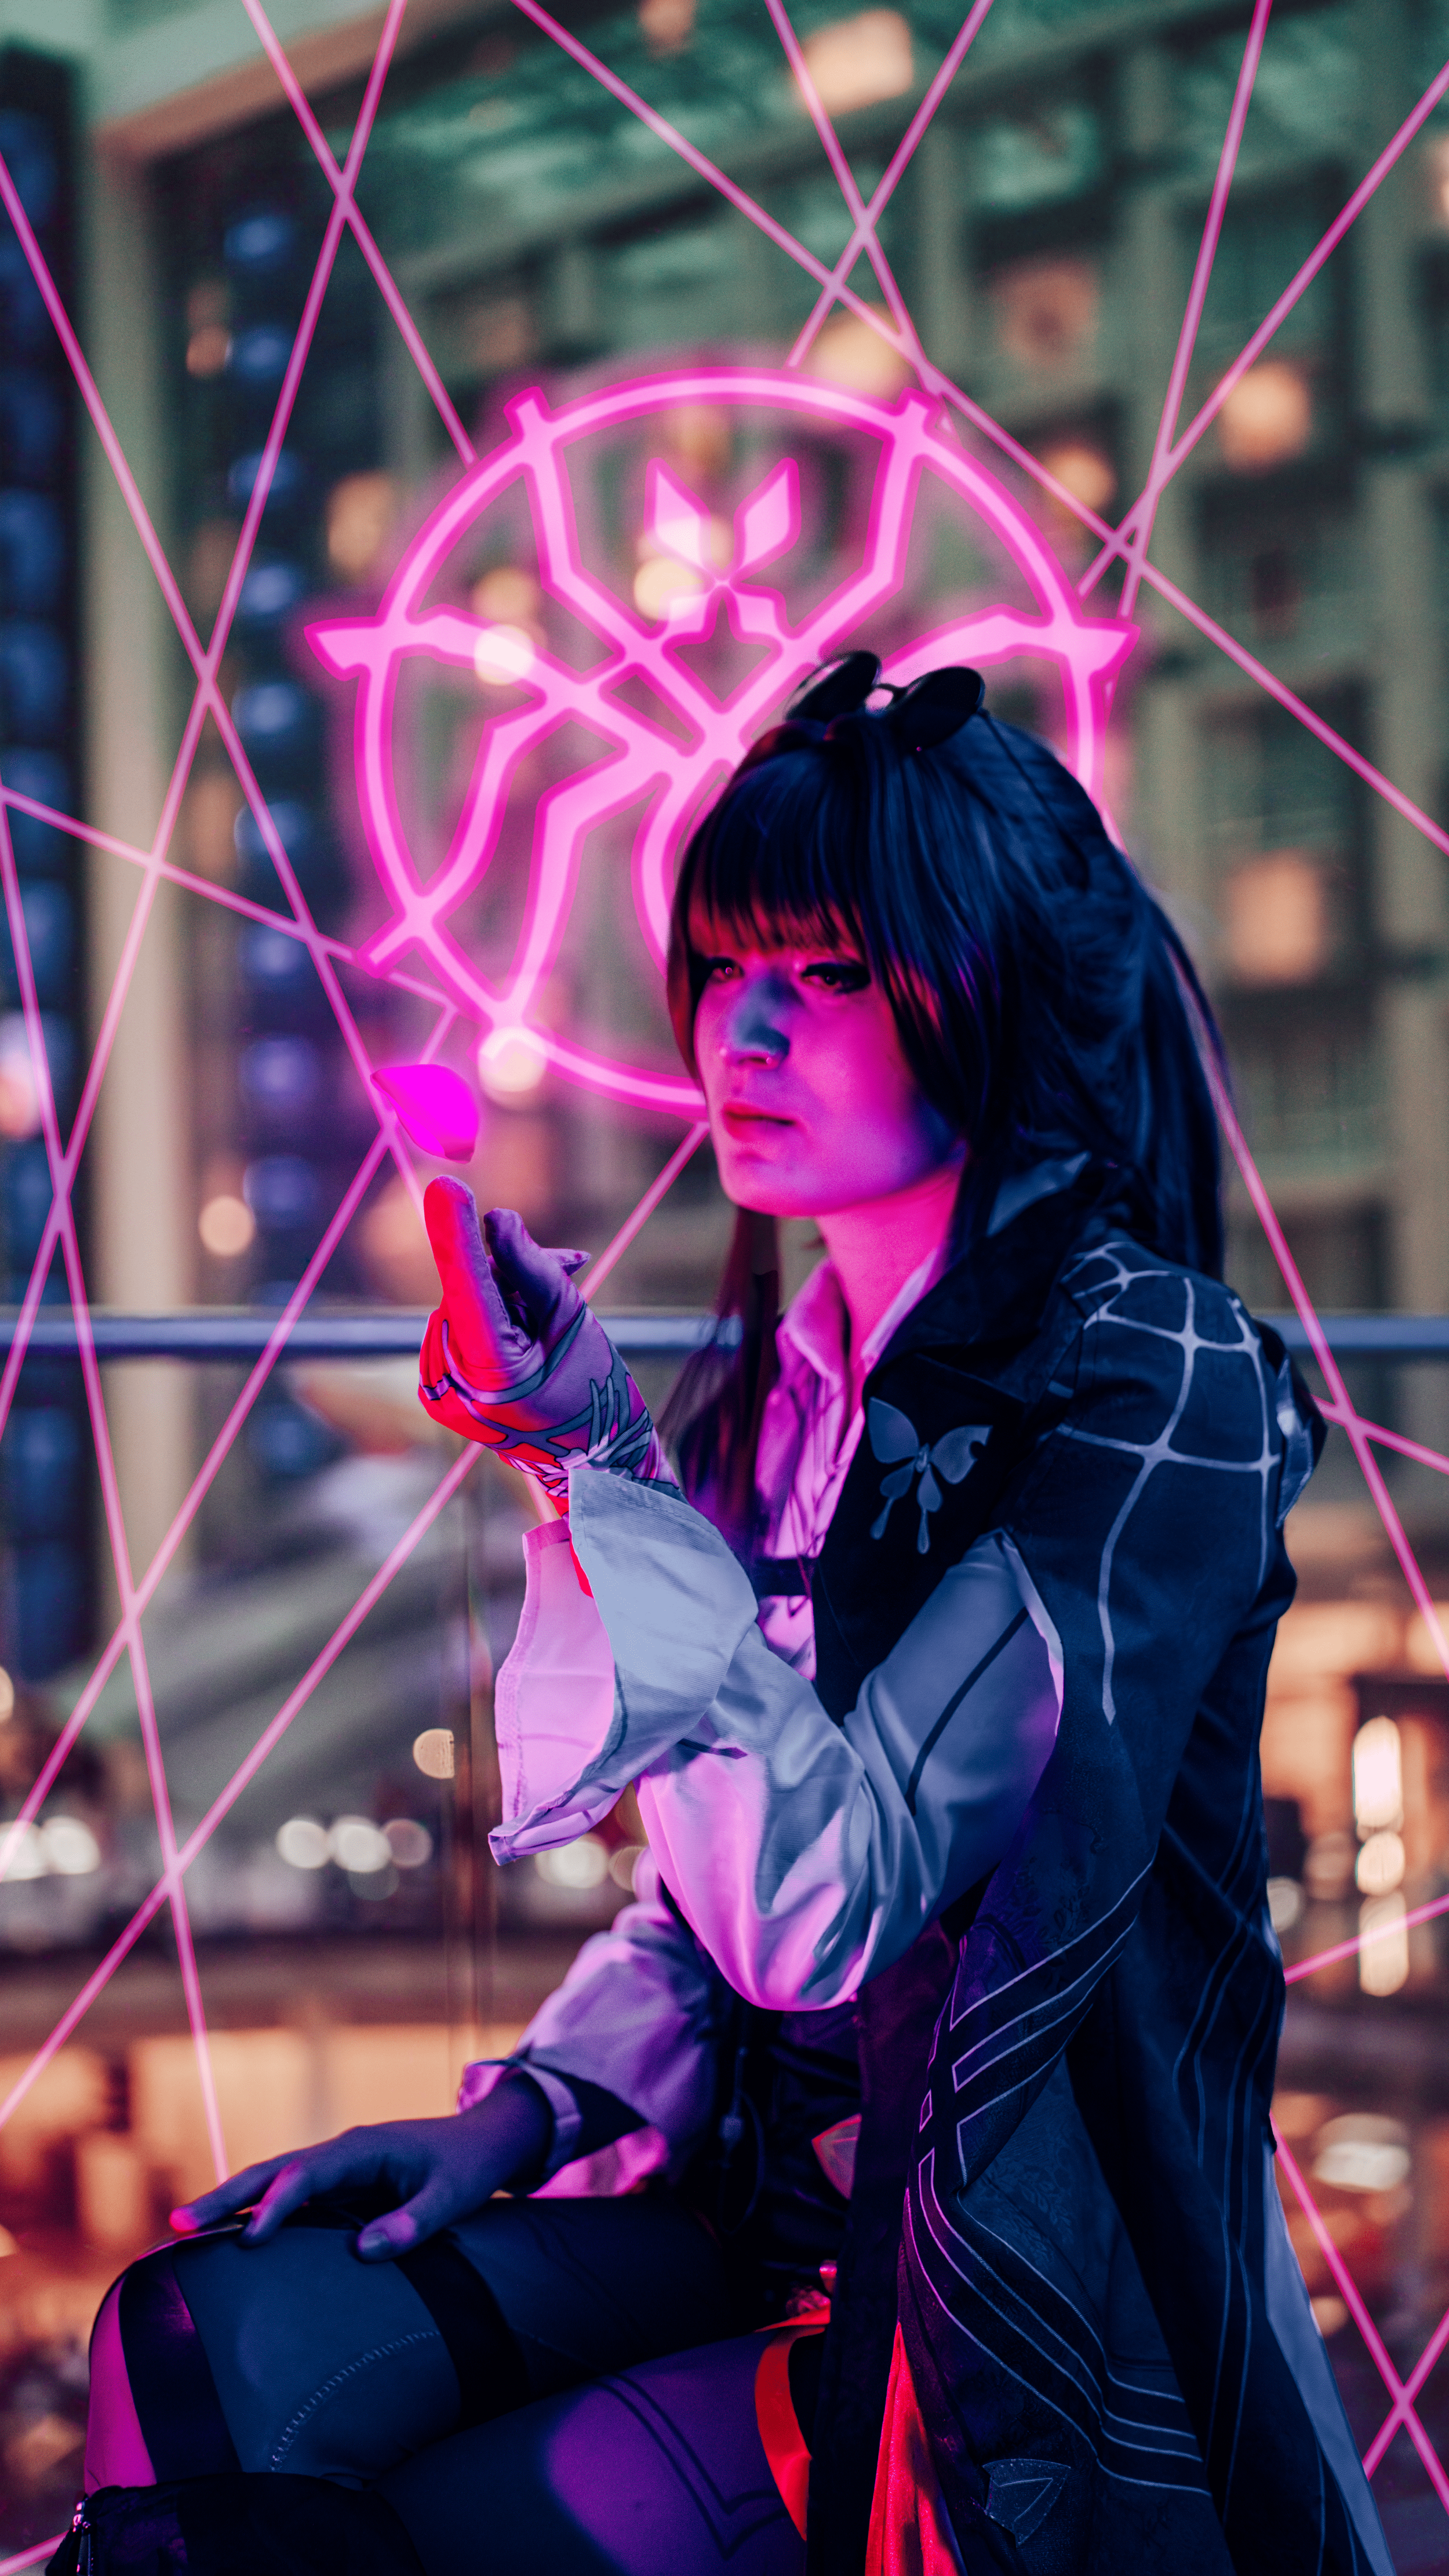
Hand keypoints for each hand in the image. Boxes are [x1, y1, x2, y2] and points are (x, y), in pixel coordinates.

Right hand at [170, 2074, 550, 2259]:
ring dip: (231, 2204)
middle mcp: (341, 2151)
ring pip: (273, 2181)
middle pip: (272, 2170)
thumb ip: (413, 2224)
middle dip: (226, 2197)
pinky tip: (231, 2240)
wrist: (486, 2140)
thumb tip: (364, 2252)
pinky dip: (256, 2212)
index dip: (276, 2206)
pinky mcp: (340, 2184)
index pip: (307, 2175)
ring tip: (183, 2234)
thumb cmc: (470, 2167)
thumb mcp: (453, 2197)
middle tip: (177, 2226)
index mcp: (364, 2147)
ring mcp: (337, 2166)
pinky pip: (289, 2196)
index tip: (249, 2240)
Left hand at [418, 1180, 674, 1505]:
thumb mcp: (574, 1323)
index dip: (458, 1237)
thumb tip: (495, 1220)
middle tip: (571, 1267)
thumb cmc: (593, 1392)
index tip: (448, 1187)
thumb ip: (535, 1270)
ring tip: (554, 1312)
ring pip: (462, 1304)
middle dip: (511, 1272)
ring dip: (505, 1292)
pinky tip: (529, 1321)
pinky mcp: (435, 1392)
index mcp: (495, 1374)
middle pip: (468, 1291)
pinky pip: (456, 1326)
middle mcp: (454, 1386)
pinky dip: (490, 1314)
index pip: (470, 1291)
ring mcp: (438, 1393)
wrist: (590, 1465)